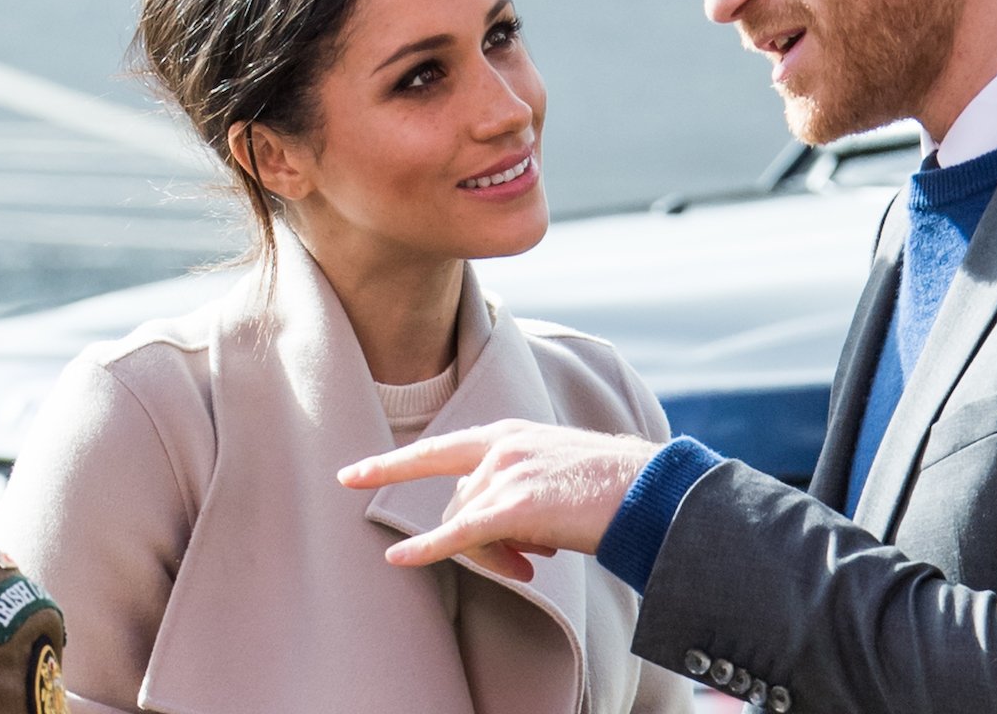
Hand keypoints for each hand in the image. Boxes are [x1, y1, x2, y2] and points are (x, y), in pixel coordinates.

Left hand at [338, 419, 659, 580]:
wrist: (646, 490)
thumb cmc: (608, 485)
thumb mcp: (551, 471)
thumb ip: (512, 485)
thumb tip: (492, 534)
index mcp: (508, 433)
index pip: (437, 448)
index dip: (391, 465)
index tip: (351, 474)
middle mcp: (500, 446)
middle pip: (456, 503)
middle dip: (479, 540)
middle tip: (526, 563)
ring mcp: (506, 472)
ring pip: (467, 526)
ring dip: (494, 555)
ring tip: (536, 562)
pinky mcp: (516, 506)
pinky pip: (459, 534)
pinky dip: (427, 549)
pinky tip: (400, 559)